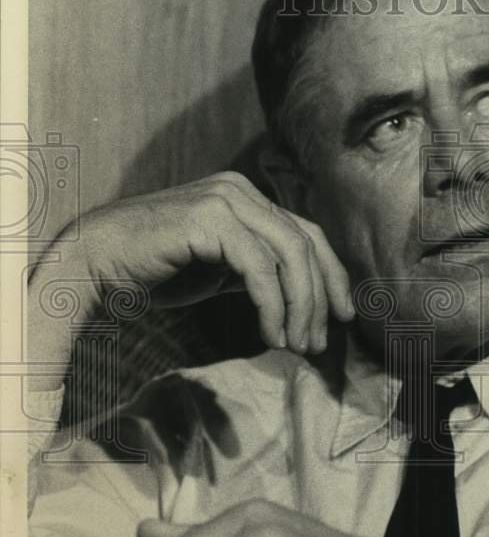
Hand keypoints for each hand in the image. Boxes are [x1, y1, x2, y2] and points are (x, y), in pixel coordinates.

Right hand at [44, 171, 354, 354]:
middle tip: (320, 342)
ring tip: (298, 345)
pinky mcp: (210, 218)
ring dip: (300, 306)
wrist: (97, 264)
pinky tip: (271, 334)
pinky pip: (258, 266)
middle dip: (321, 297)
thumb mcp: (220, 271)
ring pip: (289, 253)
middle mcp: (241, 191)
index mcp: (247, 199)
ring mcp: (226, 199)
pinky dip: (272, 304)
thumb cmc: (155, 271)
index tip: (343, 316)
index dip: (332, 275)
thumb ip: (258, 272)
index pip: (307, 233)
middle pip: (305, 242)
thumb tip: (302, 301)